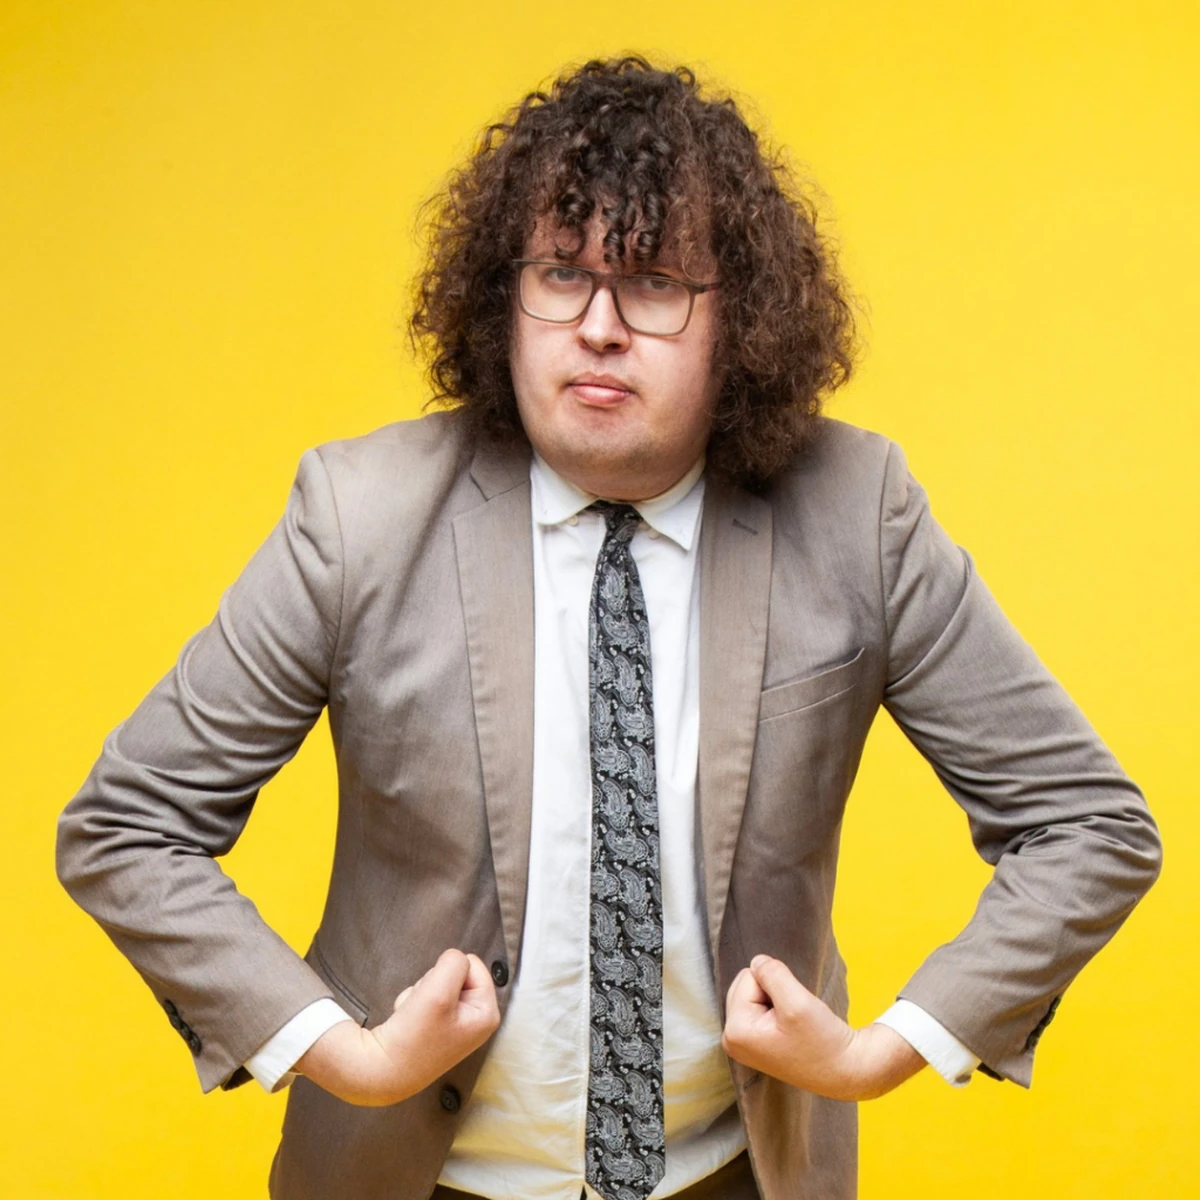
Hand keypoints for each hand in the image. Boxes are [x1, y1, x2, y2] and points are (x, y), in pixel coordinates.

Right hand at [296, 948, 500, 1105]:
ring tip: (413, 1017)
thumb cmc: (413, 1036)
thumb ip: (454, 962)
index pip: (472, 964)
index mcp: (487, 1014)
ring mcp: (455, 1025)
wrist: (380, 1071)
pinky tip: (408, 1023)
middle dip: (434, 983)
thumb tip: (455, 958)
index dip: (450, 972)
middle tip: (423, 1008)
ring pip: (437, 983)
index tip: (438, 996)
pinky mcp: (435, 1027)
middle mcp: (475, 1020)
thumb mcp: (439, 990)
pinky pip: (424, 997)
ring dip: (420, 993)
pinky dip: (412, 1004)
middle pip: (455, 973)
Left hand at [721, 954, 923, 1100]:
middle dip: (771, 991)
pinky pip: (759, 1008)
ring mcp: (741, 1043)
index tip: (792, 1010)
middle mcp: (731, 1039)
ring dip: (775, 1000)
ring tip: (793, 1023)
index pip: (748, 977)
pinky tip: (790, 1028)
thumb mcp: (797, 1001)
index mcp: (735, 1031)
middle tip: (793, 1015)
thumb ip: (772, 974)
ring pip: (753, 993)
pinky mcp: (754, 1043)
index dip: (775, 984)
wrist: (845, 1069)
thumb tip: (757, 960)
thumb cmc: (823, 1041)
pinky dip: (776, 1010)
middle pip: (745, 984)